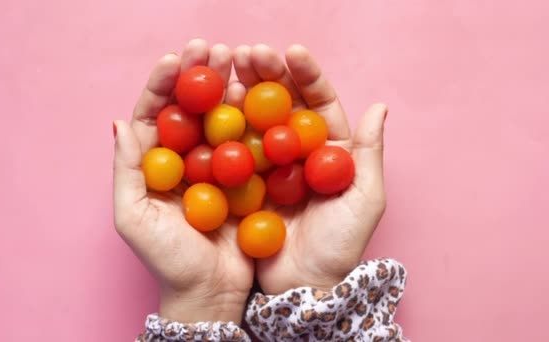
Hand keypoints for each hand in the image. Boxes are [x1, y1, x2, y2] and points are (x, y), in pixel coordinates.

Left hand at [112, 39, 252, 323]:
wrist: (210, 292)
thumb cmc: (167, 260)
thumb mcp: (134, 218)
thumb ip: (127, 170)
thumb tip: (121, 121)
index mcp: (155, 164)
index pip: (155, 115)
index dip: (162, 85)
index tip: (174, 59)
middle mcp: (186, 159)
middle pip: (191, 109)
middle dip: (199, 75)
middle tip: (212, 47)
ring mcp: (217, 166)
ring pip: (221, 118)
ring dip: (229, 87)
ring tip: (239, 59)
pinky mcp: (246, 177)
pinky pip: (249, 142)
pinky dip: (254, 118)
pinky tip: (260, 94)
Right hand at [233, 44, 387, 293]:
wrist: (304, 286)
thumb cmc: (341, 246)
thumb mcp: (364, 200)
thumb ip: (368, 154)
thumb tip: (380, 106)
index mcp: (329, 150)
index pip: (318, 102)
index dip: (306, 75)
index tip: (291, 52)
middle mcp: (298, 152)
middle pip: (283, 104)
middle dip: (268, 74)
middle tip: (249, 52)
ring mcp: (269, 166)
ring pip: (256, 120)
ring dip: (243, 91)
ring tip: (227, 67)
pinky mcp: (245, 182)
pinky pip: (235, 150)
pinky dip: (225, 126)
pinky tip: (213, 104)